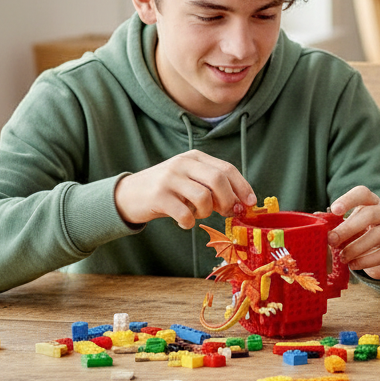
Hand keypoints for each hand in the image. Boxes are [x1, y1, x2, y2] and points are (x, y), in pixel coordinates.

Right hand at [114, 150, 255, 228]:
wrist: (127, 195)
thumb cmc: (167, 190)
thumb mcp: (190, 180)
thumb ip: (213, 187)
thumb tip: (240, 205)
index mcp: (195, 157)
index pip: (227, 169)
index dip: (243, 187)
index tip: (251, 203)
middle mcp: (183, 163)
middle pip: (219, 180)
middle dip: (229, 200)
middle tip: (227, 213)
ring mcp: (169, 178)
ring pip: (204, 197)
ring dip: (206, 212)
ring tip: (197, 214)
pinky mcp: (158, 196)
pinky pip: (185, 214)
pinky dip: (189, 222)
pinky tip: (184, 222)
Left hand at [329, 186, 379, 280]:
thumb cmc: (364, 235)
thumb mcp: (352, 226)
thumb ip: (336, 223)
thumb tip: (316, 219)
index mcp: (373, 203)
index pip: (363, 193)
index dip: (348, 200)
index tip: (334, 210)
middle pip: (369, 214)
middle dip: (348, 228)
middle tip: (332, 241)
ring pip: (376, 235)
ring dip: (355, 247)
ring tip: (342, 257)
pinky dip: (365, 261)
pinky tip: (353, 265)